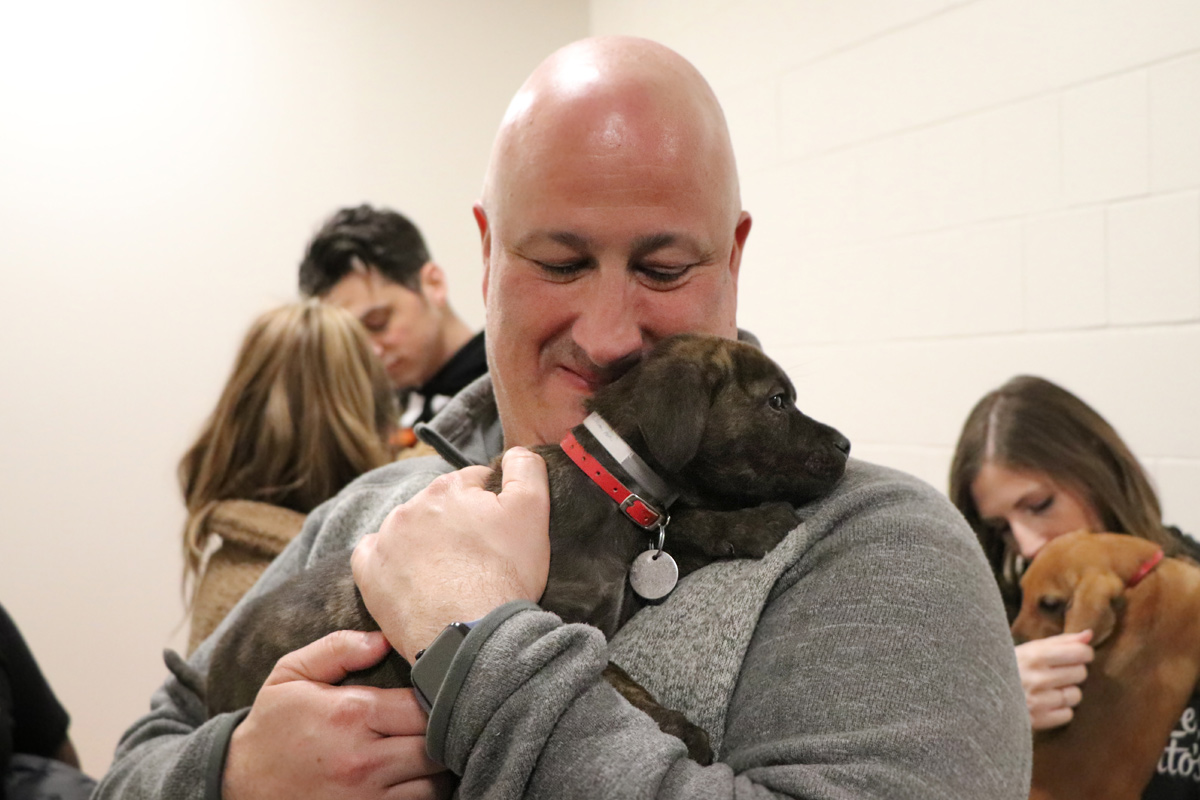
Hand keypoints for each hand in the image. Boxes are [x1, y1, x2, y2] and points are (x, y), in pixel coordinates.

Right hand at [222, 630, 451, 799]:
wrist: (237, 784)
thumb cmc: (272, 725)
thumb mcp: (291, 674)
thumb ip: (339, 649)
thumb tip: (385, 639)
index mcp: (351, 714)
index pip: (423, 706)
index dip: (437, 698)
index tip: (435, 693)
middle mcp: (364, 759)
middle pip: (436, 746)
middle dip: (443, 732)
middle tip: (443, 721)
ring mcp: (366, 797)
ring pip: (434, 784)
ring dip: (438, 768)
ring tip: (430, 750)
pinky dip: (424, 793)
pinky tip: (416, 777)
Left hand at [352, 446, 550, 662]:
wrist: (470, 635)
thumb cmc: (504, 575)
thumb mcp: (533, 512)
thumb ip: (526, 469)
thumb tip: (517, 450)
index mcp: (449, 488)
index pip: (475, 482)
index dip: (493, 506)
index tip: (501, 533)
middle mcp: (411, 507)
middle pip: (441, 507)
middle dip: (458, 525)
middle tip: (480, 559)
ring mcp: (386, 541)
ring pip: (409, 531)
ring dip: (427, 544)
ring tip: (450, 576)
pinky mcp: (370, 575)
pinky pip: (373, 555)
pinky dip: (390, 562)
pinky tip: (410, 577)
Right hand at [1015, 630, 1093, 730]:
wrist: (981, 694)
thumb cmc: (1009, 667)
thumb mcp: (1029, 649)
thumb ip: (1060, 641)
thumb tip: (1089, 634)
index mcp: (1033, 655)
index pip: (1079, 653)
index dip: (1084, 653)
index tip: (1078, 655)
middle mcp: (1037, 678)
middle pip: (1080, 673)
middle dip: (1073, 672)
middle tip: (1057, 672)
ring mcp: (1037, 701)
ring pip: (1075, 695)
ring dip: (1066, 692)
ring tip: (1049, 689)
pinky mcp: (1037, 720)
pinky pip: (1067, 714)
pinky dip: (1059, 710)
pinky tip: (1045, 703)